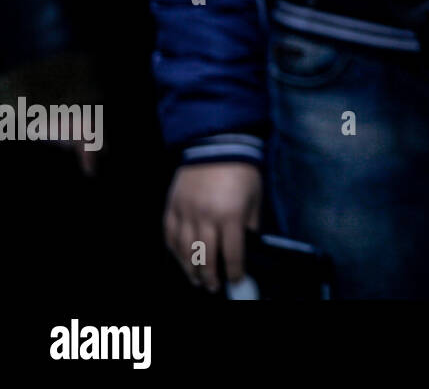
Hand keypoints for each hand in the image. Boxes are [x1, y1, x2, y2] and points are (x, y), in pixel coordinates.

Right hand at [164, 162, 261, 292]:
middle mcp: (206, 216)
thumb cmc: (243, 173)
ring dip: (190, 269)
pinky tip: (181, 260)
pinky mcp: (172, 206)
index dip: (234, 271)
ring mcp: (186, 211)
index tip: (236, 281)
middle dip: (210, 276)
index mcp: (231, 215)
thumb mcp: (255, 199)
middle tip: (213, 287)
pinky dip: (174, 251)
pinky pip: (170, 235)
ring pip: (184, 250)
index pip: (232, 253)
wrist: (218, 144)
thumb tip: (248, 248)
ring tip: (196, 280)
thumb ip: (250, 225)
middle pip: (205, 256)